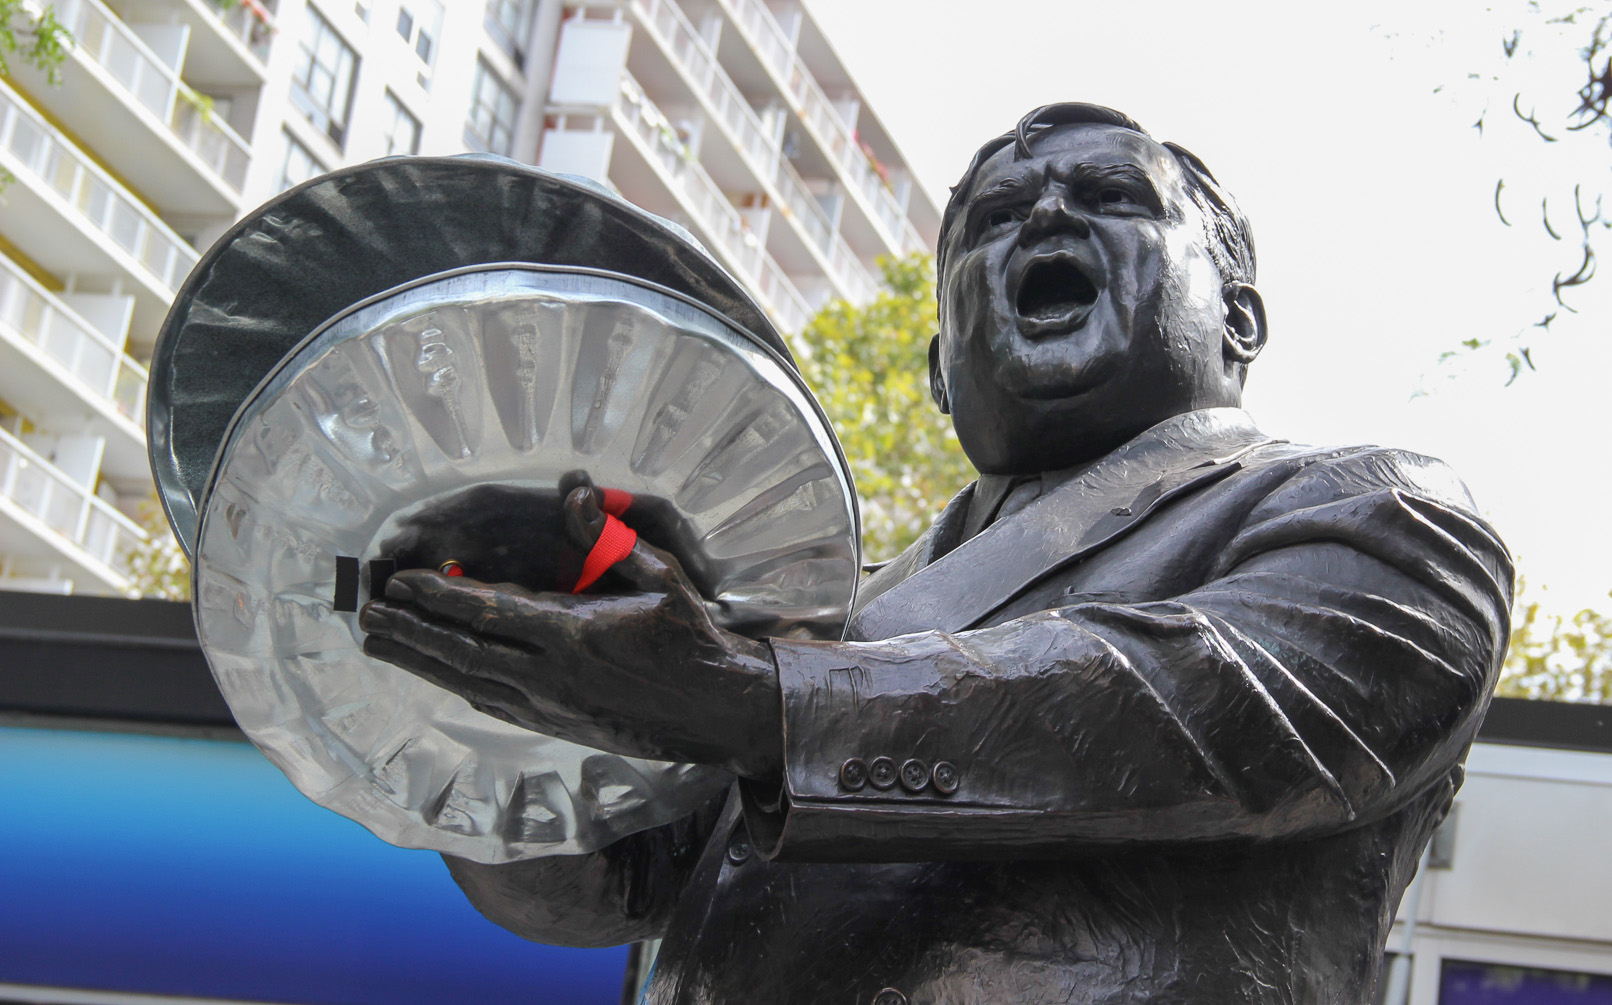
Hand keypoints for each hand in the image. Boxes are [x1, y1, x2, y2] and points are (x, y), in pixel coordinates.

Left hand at [359, 487, 782, 779]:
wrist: (718, 711)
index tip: (400, 581)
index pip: (488, 613)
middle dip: (411, 632)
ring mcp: (549, 707)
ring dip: (421, 662)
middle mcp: (551, 676)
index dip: (439, 597)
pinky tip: (438, 674)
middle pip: (462, 653)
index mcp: (573, 635)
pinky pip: (493, 703)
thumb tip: (576, 491)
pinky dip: (458, 684)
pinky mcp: (556, 725)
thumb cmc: (693, 639)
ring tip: (381, 644)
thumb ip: (610, 539)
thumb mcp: (661, 577)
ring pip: (468, 682)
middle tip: (367, 617)